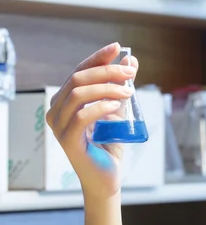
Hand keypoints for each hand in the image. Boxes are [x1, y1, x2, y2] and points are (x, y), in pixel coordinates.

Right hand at [46, 42, 138, 198]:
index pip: (79, 71)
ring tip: (128, 92)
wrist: (107, 176)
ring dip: (107, 88)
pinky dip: (100, 107)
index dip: (97, 58)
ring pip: (78, 94)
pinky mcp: (68, 141)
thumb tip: (130, 61)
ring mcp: (59, 126)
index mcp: (65, 100)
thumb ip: (121, 87)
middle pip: (78, 79)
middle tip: (130, 73)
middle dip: (107, 71)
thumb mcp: (118, 110)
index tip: (118, 48)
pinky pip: (81, 116)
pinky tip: (116, 105)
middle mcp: (57, 110)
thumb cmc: (110, 143)